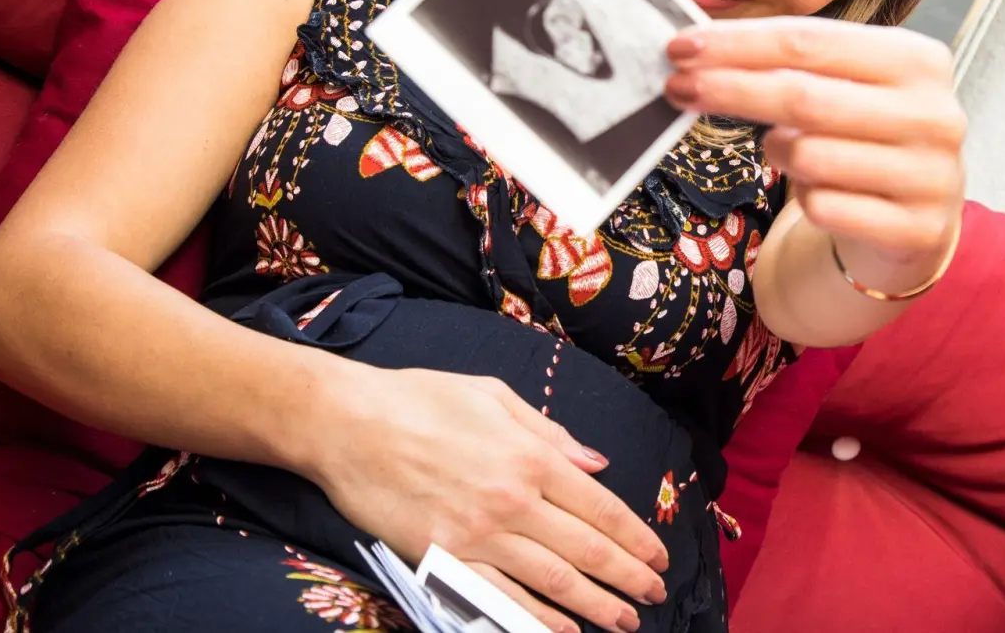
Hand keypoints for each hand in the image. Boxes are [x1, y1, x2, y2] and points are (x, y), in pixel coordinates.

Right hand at [306, 365, 666, 632]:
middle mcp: (513, 501)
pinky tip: (561, 631)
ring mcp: (478, 535)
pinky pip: (499, 598)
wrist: (345, 422)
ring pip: (553, 580)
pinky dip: (534, 618)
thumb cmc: (420, 399)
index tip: (659, 556)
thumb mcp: (495, 396)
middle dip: (628, 576)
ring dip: (594, 605)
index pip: (602, 508)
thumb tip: (597, 464)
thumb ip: (551, 432)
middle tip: (654, 594)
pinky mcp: (442, 559)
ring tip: (624, 620)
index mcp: (531, 456)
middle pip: (587, 549)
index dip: (636, 537)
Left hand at [665, 17, 965, 264]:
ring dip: (777, 151)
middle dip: (729, 90)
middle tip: (675, 89)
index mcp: (918, 59)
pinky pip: (823, 208)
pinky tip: (816, 193)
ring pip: (808, 157)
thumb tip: (700, 51)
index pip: (809, 41)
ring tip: (784, 150)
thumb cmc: (866, 137)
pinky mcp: (917, 230)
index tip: (680, 48)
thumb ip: (792, 64)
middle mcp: (934, 114)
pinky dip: (804, 200)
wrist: (918, 217)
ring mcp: (931, 175)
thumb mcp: (846, 86)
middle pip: (802, 96)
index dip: (738, 43)